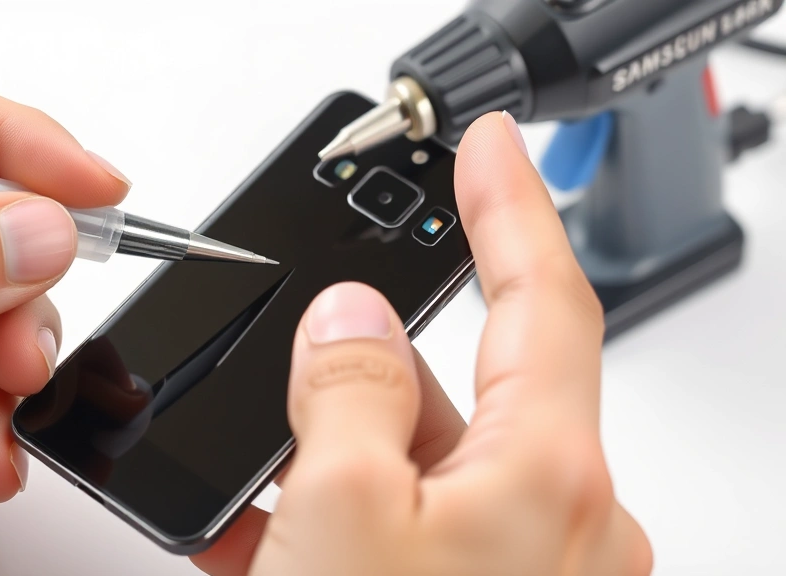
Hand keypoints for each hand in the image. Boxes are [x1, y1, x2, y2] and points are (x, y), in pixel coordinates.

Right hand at [192, 113, 652, 574]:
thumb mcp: (341, 513)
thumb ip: (350, 391)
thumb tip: (351, 320)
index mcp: (548, 480)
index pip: (546, 302)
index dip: (512, 210)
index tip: (489, 149)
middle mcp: (559, 524)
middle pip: (470, 392)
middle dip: (380, 376)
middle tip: (305, 388)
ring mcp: (524, 569)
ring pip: (431, 460)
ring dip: (347, 457)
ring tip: (270, 484)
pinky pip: (414, 524)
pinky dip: (346, 512)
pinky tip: (273, 521)